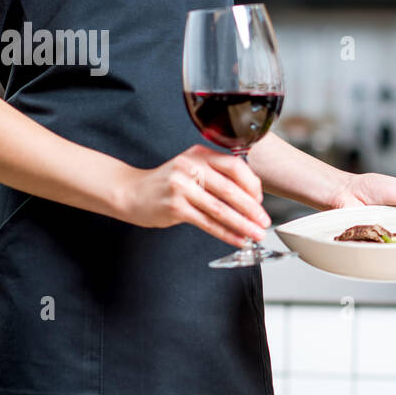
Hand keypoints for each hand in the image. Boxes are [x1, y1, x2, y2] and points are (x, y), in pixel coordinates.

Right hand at [118, 144, 271, 246]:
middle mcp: (191, 167)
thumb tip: (251, 196)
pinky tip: (238, 239)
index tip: (260, 200)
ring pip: (221, 209)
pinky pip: (208, 223)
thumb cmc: (167, 183)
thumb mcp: (191, 167)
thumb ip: (217, 175)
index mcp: (200, 154)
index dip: (252, 184)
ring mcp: (181, 187)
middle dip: (252, 209)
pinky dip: (226, 233)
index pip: (235, 166)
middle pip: (230, 189)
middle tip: (265, 221)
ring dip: (243, 224)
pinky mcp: (175, 207)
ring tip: (256, 234)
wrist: (131, 191)